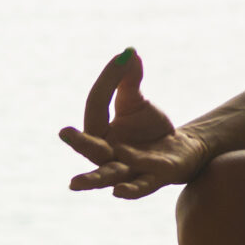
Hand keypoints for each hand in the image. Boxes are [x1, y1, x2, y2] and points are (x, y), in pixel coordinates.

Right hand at [60, 48, 201, 198]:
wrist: (180, 149)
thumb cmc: (150, 127)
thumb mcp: (136, 102)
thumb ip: (129, 80)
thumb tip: (128, 53)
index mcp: (101, 134)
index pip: (96, 108)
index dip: (106, 82)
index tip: (121, 59)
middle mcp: (110, 155)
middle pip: (92, 150)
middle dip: (80, 142)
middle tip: (64, 132)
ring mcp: (130, 169)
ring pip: (109, 176)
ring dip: (94, 179)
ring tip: (74, 183)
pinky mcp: (154, 178)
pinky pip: (140, 187)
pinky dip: (130, 190)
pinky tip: (118, 191)